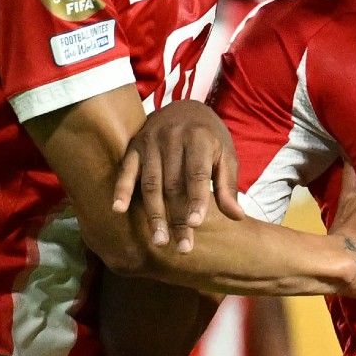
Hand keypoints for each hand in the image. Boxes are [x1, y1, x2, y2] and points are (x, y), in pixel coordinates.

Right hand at [110, 99, 244, 252]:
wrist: (184, 107)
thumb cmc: (209, 137)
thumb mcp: (226, 154)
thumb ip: (228, 185)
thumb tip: (237, 217)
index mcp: (199, 139)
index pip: (196, 174)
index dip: (196, 200)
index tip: (196, 225)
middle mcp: (172, 139)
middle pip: (173, 185)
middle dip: (177, 218)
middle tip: (182, 248)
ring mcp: (150, 143)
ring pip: (150, 184)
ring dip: (153, 214)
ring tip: (159, 240)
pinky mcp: (134, 147)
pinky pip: (126, 170)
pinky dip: (121, 190)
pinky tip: (117, 210)